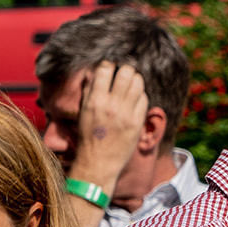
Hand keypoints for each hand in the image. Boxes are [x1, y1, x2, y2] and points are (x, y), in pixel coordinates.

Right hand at [70, 60, 148, 195]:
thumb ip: (90, 90)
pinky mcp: (137, 122)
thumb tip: (97, 71)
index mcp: (94, 100)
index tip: (110, 67)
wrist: (98, 162)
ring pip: (138, 83)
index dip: (109, 65)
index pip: (105, 69)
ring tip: (130, 83)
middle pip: (126, 72)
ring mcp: (126, 114)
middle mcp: (111, 105)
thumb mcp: (83, 111)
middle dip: (126, 69)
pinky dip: (140, 94)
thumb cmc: (88, 135)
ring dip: (135, 80)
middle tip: (124, 73)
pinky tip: (135, 98)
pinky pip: (144, 99)